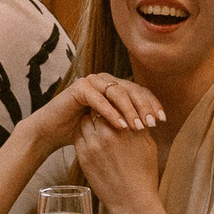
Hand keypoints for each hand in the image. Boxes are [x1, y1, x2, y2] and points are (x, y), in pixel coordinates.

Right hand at [14, 73, 162, 157]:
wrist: (51, 133)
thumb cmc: (81, 132)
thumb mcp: (109, 126)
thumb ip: (127, 120)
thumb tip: (153, 124)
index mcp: (114, 86)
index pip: (139, 91)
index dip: (152, 104)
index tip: (162, 120)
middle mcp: (105, 80)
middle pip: (132, 89)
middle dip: (144, 106)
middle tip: (153, 123)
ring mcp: (92, 81)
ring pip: (117, 92)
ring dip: (130, 110)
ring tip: (139, 126)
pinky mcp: (79, 88)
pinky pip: (99, 99)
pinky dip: (111, 112)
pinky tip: (121, 126)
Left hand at [73, 113, 165, 213]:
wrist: (133, 199)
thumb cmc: (144, 173)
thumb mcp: (148, 144)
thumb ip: (137, 125)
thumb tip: (131, 112)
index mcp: (126, 128)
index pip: (112, 104)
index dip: (111, 103)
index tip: (112, 104)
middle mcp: (108, 134)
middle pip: (96, 110)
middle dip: (99, 110)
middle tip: (101, 111)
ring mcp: (93, 146)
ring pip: (84, 122)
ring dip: (89, 121)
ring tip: (95, 125)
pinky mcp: (84, 158)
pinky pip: (78, 137)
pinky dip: (83, 134)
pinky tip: (90, 138)